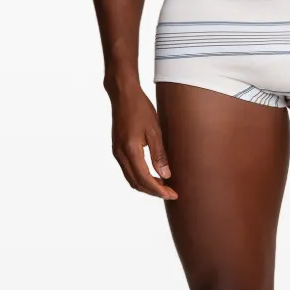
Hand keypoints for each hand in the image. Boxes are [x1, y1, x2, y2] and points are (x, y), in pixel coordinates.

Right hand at [109, 84, 176, 199]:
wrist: (123, 95)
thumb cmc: (140, 109)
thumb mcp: (154, 131)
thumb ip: (159, 155)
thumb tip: (166, 175)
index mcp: (130, 150)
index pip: (145, 179)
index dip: (159, 190)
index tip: (172, 194)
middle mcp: (120, 154)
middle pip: (136, 183)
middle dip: (154, 191)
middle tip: (171, 193)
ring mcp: (117, 152)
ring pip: (131, 178)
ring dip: (146, 186)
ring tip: (163, 186)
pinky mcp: (117, 149)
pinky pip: (128, 170)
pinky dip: (140, 177)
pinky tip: (152, 175)